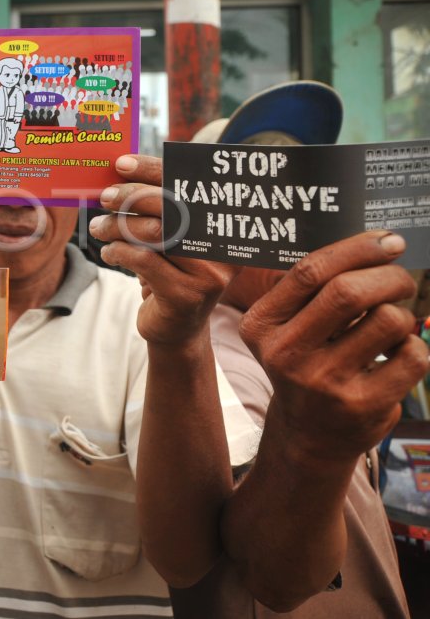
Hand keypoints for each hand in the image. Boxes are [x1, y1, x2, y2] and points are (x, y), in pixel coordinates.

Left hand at [89, 154, 236, 348]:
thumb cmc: (166, 271)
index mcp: (219, 221)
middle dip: (130, 197)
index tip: (121, 164)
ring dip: (117, 226)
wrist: (174, 326)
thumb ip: (155, 207)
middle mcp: (221, 245)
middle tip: (104, 198)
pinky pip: (143, 261)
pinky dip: (118, 251)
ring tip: (99, 228)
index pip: (186, 184)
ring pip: (154, 233)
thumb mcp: (166, 236)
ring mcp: (208, 273)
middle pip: (171, 205)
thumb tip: (119, 173)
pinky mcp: (186, 296)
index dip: (152, 170)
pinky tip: (109, 252)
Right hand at [240, 231, 427, 463]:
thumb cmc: (308, 363)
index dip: (358, 248)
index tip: (389, 241)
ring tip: (393, 326)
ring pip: (389, 320)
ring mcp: (323, 382)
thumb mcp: (290, 327)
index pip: (311, 271)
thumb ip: (315, 289)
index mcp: (262, 325)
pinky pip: (412, 354)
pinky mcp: (362, 404)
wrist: (308, 434)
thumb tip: (380, 246)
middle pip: (350, 291)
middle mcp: (286, 353)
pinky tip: (396, 357)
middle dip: (390, 276)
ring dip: (402, 314)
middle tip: (401, 281)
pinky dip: (414, 347)